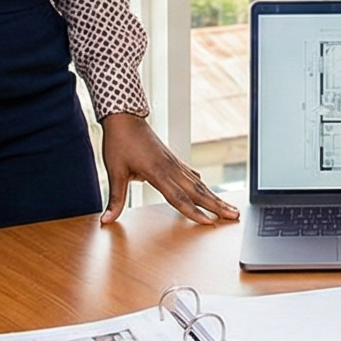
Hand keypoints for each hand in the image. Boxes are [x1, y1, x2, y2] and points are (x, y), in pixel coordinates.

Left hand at [101, 112, 237, 224]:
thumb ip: (115, 199)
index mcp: (157, 172)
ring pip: (199, 184)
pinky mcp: (173, 160)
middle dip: (217, 206)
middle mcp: (171, 168)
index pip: (178, 197)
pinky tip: (207, 190)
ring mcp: (174, 163)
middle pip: (198, 191)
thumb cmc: (119, 142)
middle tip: (234, 216)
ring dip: (215, 197)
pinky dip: (202, 185)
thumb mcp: (114, 172)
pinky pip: (192, 176)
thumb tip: (106, 220)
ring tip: (229, 208)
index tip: (208, 222)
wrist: (124, 118)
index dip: (193, 212)